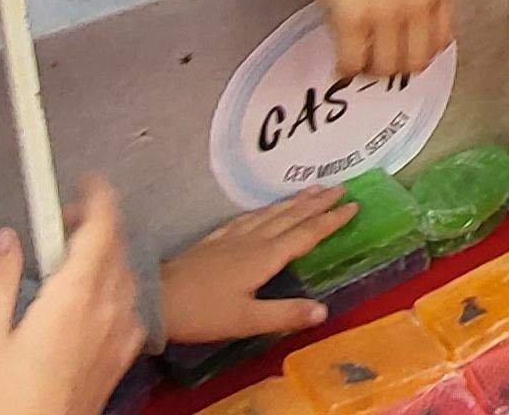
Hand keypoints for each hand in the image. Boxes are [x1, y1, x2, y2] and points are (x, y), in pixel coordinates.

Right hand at [0, 179, 143, 414]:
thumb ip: (0, 281)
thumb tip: (8, 240)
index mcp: (73, 299)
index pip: (102, 229)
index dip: (100, 196)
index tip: (87, 180)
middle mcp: (106, 313)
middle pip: (117, 248)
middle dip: (96, 223)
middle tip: (62, 218)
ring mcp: (119, 338)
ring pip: (125, 276)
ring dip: (104, 255)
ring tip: (67, 257)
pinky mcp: (120, 360)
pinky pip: (128, 308)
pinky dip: (112, 288)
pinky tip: (87, 301)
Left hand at [156, 188, 362, 345]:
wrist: (155, 298)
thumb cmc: (202, 312)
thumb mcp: (247, 320)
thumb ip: (285, 314)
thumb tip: (324, 310)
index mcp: (264, 257)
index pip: (305, 234)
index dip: (330, 220)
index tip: (353, 204)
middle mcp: (251, 240)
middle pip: (290, 216)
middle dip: (317, 202)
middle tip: (341, 187)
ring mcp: (231, 237)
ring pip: (270, 213)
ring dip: (294, 201)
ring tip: (312, 189)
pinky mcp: (215, 240)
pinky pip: (249, 217)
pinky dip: (266, 209)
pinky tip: (265, 210)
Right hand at [300, 0, 452, 82]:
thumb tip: (412, 40)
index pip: (439, 44)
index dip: (417, 53)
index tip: (400, 51)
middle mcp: (420, 2)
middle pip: (414, 62)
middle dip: (395, 67)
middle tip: (376, 59)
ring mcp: (387, 12)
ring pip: (386, 68)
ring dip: (371, 69)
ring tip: (358, 57)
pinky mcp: (353, 18)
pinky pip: (352, 62)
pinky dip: (346, 68)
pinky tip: (341, 59)